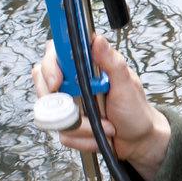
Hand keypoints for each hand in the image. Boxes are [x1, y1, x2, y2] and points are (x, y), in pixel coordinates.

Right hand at [31, 33, 171, 178]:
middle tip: (83, 110)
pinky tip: (98, 135)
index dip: (50, 67)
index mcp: (86, 66)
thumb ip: (112, 61)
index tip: (57, 82)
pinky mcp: (68, 125)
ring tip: (104, 125)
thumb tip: (98, 40)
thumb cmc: (135, 110)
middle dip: (62, 103)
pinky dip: (83, 139)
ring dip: (82, 126)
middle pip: (44, 84)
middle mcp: (73, 83)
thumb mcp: (126, 84)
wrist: (138, 140)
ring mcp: (68, 104)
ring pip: (52, 114)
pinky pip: (64, 134)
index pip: (55, 54)